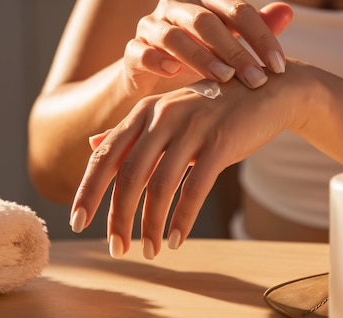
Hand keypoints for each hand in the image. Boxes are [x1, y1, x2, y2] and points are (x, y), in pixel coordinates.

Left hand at [70, 75, 296, 258]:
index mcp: (145, 111)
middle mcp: (163, 116)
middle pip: (129, 175)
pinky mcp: (220, 142)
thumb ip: (131, 131)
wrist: (266, 91)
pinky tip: (177, 240)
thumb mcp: (168, 113)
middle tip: (116, 249)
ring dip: (152, 225)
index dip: (88, 190)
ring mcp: (192, 128)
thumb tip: (92, 144)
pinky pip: (195, 188)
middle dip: (118, 217)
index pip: (106, 155)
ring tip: (150, 251)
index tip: (76, 222)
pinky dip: (183, 219)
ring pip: (160, 186)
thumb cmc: (214, 108)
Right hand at [124, 0, 292, 90]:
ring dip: (201, 57)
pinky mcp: (133, 49)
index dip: (261, 37)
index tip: (279, 67)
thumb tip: (287, 12)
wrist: (156, 78)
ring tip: (224, 79)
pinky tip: (175, 73)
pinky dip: (157, 60)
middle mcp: (176, 3)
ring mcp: (151, 24)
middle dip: (235, 51)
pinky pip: (141, 51)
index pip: (237, 10)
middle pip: (206, 21)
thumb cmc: (202, 56)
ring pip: (174, 35)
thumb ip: (257, 27)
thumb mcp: (232, 42)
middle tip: (256, 79)